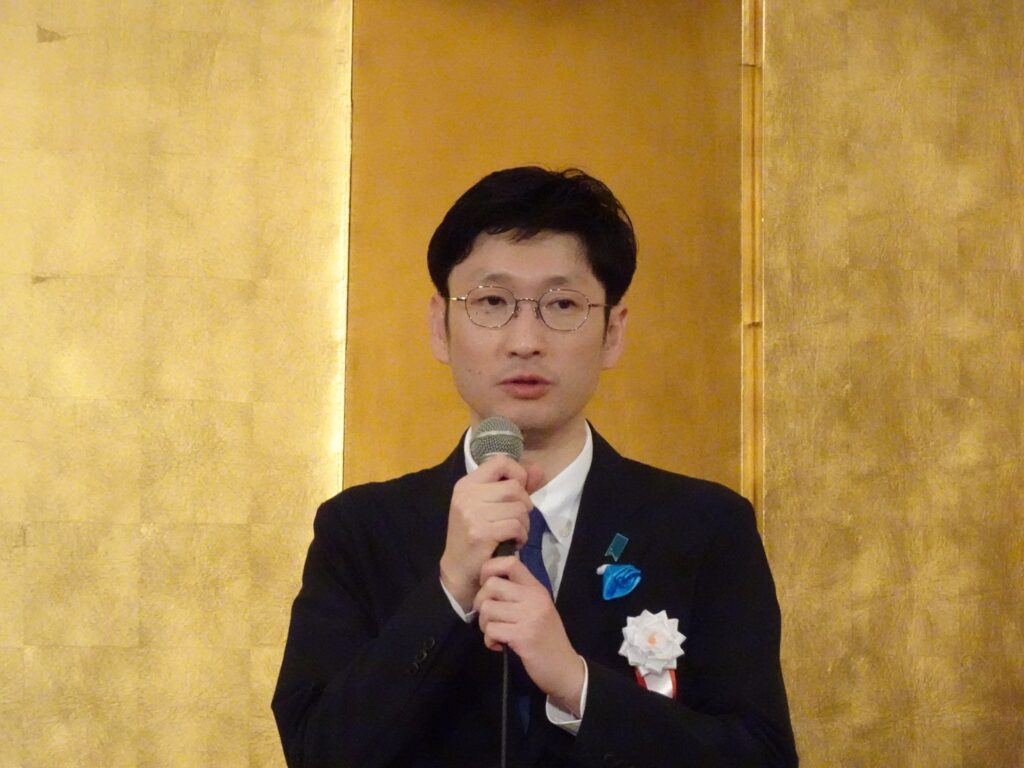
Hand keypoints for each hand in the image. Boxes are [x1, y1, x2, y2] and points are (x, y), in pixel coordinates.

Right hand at [439, 457, 543, 611]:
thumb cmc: (476, 536)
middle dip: (524, 506)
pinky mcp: (481, 533)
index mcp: (467, 484)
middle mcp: (467, 495)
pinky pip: (516, 526)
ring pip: (519, 508)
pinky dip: (521, 536)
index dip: (517, 473)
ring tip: (513, 533)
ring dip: (524, 524)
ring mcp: (472, 514)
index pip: (500, 462)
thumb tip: (538, 469)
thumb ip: (515, 487)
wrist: (458, 570)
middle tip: (516, 521)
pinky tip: (512, 543)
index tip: (518, 493)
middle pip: (515, 487)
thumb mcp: (490, 506)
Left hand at [473, 557, 585, 716]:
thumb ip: (518, 594)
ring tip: (497, 633)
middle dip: (481, 603)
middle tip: (490, 618)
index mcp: (536, 588)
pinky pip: (491, 630)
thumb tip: (488, 583)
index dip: (489, 569)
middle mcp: (534, 598)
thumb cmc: (547, 638)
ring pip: (487, 609)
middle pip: (491, 585)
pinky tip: (500, 645)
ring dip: (485, 625)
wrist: (564, 668)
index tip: (486, 586)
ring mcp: (529, 616)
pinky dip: (490, 641)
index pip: (510, 563)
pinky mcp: (523, 636)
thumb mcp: (537, 609)